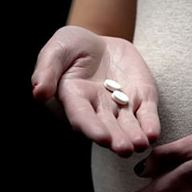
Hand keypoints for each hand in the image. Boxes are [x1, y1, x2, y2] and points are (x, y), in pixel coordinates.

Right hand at [31, 25, 160, 156]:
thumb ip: (47, 70)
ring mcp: (121, 105)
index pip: (82, 116)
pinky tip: (153, 133)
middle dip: (116, 138)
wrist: (100, 43)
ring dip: (135, 136)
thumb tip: (38, 92)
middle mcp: (98, 108)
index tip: (101, 137)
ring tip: (140, 144)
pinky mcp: (141, 98)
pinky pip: (146, 114)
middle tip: (124, 148)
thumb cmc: (72, 46)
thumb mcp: (56, 50)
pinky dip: (150, 124)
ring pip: (129, 125)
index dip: (91, 127)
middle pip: (107, 126)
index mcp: (74, 99)